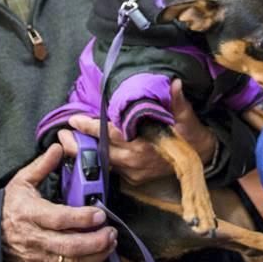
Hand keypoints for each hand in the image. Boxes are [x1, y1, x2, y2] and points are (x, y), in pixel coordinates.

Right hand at [1, 145, 116, 261]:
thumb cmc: (8, 207)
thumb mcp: (21, 182)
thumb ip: (41, 165)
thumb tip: (58, 147)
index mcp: (29, 213)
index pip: (58, 219)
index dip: (81, 218)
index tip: (100, 213)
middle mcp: (35, 238)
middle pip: (68, 246)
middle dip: (95, 241)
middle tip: (111, 232)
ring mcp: (38, 256)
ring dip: (95, 255)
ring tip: (110, 242)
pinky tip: (98, 255)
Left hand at [62, 79, 216, 184]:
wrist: (203, 160)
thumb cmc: (193, 137)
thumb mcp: (188, 119)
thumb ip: (178, 102)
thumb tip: (174, 82)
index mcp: (145, 147)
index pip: (113, 135)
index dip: (93, 127)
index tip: (75, 119)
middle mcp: (135, 163)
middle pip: (100, 153)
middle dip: (78, 143)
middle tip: (60, 133)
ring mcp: (133, 174)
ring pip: (103, 162)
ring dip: (85, 152)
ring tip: (67, 140)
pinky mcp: (134, 179)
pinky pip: (112, 168)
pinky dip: (98, 158)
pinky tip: (86, 149)